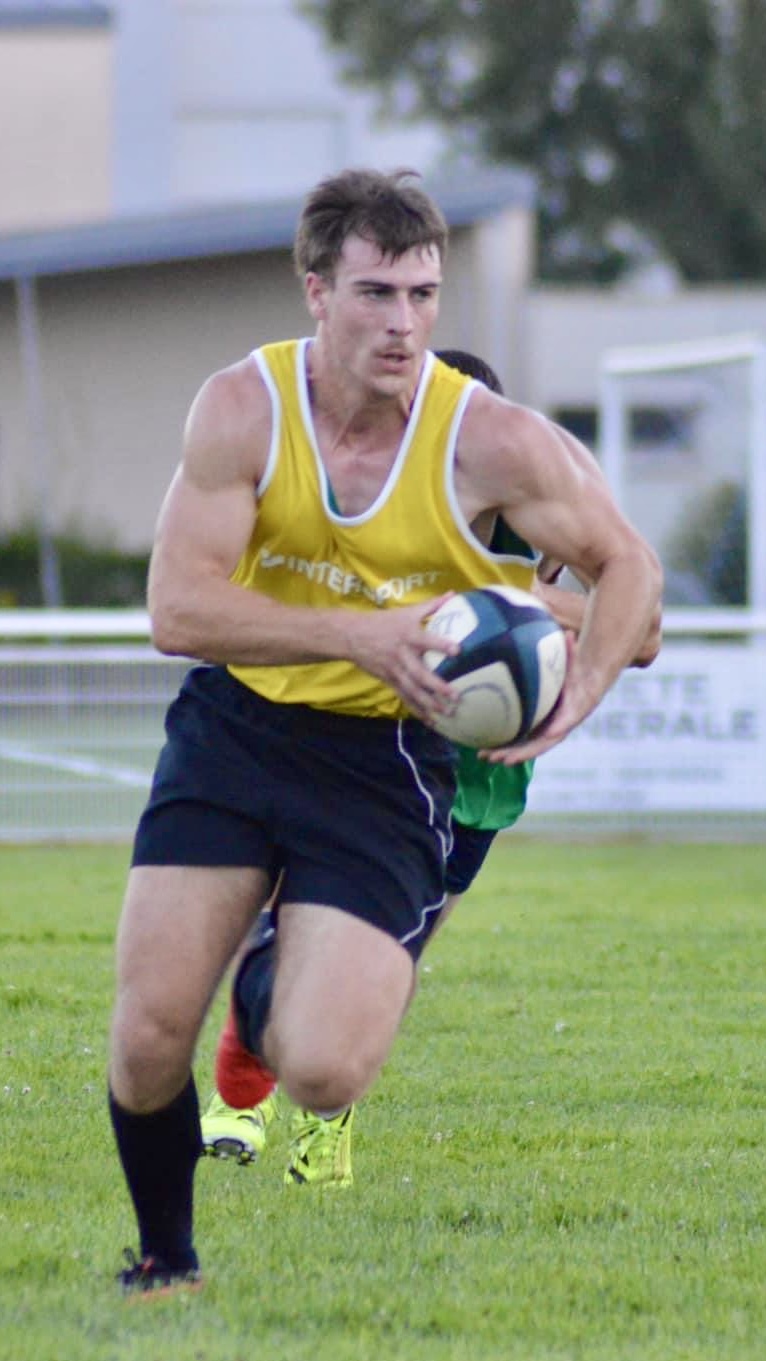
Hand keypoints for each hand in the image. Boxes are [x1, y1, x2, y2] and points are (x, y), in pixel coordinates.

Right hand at [347, 594, 459, 722]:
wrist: (352, 636)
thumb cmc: (383, 622)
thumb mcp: (406, 611)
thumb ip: (431, 605)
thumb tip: (453, 594)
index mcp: (408, 635)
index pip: (426, 640)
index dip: (441, 644)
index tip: (458, 650)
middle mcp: (401, 655)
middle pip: (419, 673)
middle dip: (437, 686)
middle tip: (455, 695)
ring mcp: (394, 671)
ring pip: (412, 690)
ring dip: (429, 703)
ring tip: (446, 713)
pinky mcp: (389, 681)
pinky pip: (404, 697)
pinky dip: (417, 709)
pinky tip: (430, 720)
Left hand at [480, 633, 594, 763]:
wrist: (580, 686)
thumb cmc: (577, 674)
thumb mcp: (576, 663)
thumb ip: (572, 653)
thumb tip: (569, 635)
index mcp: (566, 718)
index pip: (554, 733)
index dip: (537, 744)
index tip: (522, 751)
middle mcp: (553, 730)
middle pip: (533, 747)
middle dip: (514, 755)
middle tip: (497, 759)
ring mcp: (542, 731)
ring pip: (521, 747)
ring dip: (502, 753)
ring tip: (482, 756)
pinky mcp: (532, 728)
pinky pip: (516, 738)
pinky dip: (501, 743)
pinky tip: (482, 745)